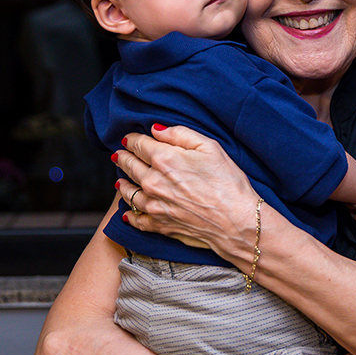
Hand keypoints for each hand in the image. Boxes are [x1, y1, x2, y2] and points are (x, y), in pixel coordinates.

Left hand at [114, 124, 259, 259]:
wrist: (236, 222)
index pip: (138, 144)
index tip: (130, 138)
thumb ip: (180, 134)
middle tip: (119, 154)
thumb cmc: (228, 183)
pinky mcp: (159, 225)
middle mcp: (153, 182)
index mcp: (164, 159)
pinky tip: (127, 211)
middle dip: (123, 157)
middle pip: (129, 166)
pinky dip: (129, 213)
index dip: (132, 139)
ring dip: (122, 183)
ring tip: (121, 179)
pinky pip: (135, 218)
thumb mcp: (210, 147)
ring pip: (127, 191)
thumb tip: (157, 130)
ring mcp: (154, 205)